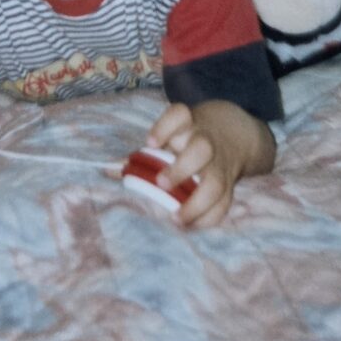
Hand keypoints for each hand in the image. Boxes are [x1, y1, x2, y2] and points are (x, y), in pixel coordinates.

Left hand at [146, 103, 240, 228]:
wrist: (232, 134)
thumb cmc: (186, 138)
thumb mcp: (169, 136)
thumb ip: (141, 155)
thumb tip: (108, 170)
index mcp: (188, 125)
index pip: (179, 115)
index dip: (165, 127)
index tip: (150, 142)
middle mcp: (206, 142)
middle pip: (201, 149)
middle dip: (182, 167)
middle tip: (161, 183)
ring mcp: (220, 165)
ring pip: (216, 182)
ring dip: (196, 203)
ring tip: (176, 218)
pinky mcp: (230, 185)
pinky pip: (224, 204)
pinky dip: (208, 218)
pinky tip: (190, 225)